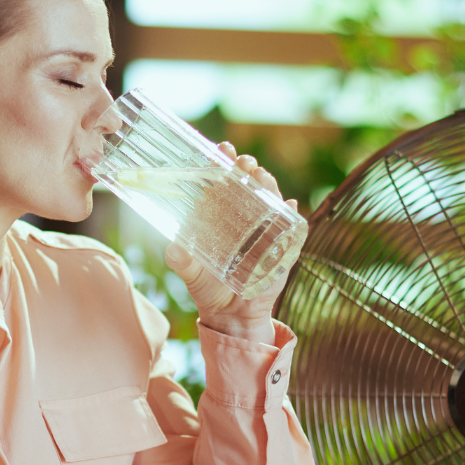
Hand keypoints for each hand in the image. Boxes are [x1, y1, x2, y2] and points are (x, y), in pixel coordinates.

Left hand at [164, 141, 295, 345]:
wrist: (231, 315)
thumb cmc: (208, 288)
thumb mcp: (191, 274)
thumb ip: (181, 261)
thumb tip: (174, 248)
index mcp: (219, 217)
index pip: (221, 183)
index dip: (222, 164)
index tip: (221, 149)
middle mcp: (243, 219)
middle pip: (247, 185)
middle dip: (246, 169)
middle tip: (243, 162)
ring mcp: (264, 231)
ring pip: (269, 201)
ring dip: (268, 186)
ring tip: (262, 177)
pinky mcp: (281, 248)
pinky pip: (290, 228)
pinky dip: (291, 216)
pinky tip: (289, 206)